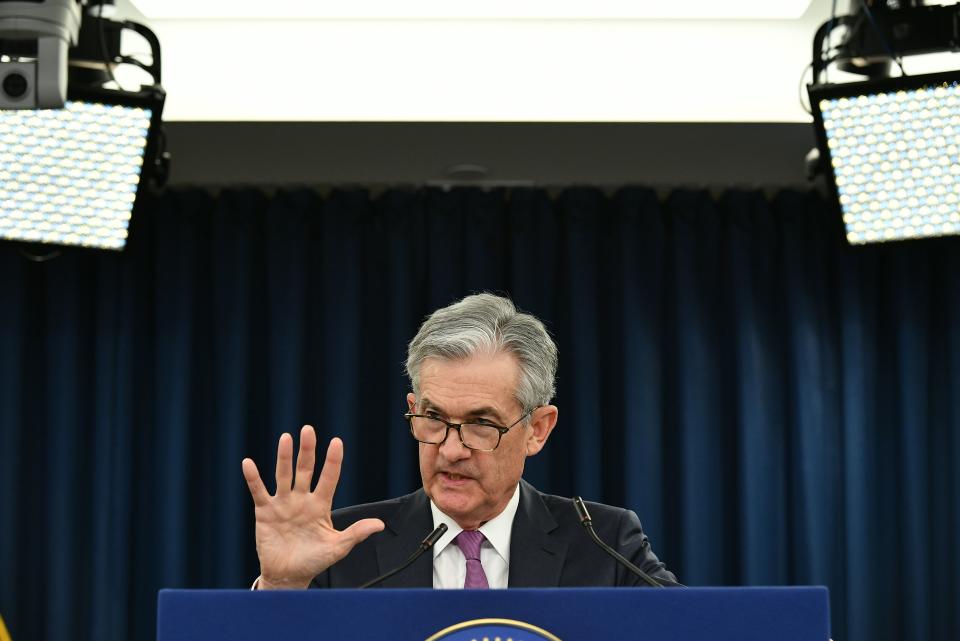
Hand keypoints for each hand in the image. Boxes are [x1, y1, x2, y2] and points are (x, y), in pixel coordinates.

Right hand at [241, 426, 384, 588]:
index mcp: (321, 505)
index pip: (329, 478)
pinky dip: (253, 478)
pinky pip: (259, 492)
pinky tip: (248, 463)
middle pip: (305, 470)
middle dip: (307, 450)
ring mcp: (283, 503)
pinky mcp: (265, 512)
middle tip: (308, 430)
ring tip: (286, 438)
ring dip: (284, 457)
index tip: (337, 442)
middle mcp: (302, 499)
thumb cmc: (314, 560)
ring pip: (283, 475)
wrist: (288, 577)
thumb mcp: (337, 548)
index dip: (333, 461)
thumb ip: (356, 534)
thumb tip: (380, 525)